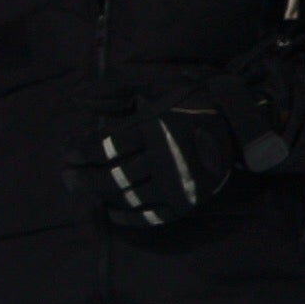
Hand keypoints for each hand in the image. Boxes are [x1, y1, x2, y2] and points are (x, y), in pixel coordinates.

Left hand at [86, 72, 288, 226]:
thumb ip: (117, 89)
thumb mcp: (157, 84)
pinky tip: (111, 213)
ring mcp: (177, 182)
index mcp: (156, 126)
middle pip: (114, 175)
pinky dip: (129, 218)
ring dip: (100, 196)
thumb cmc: (191, 101)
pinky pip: (152, 216)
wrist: (239, 124)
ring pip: (129, 196)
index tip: (65, 152)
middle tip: (66, 177)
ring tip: (82, 191)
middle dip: (84, 178)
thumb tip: (78, 98)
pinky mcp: (187, 201)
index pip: (107, 146)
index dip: (81, 151)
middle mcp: (165, 157)